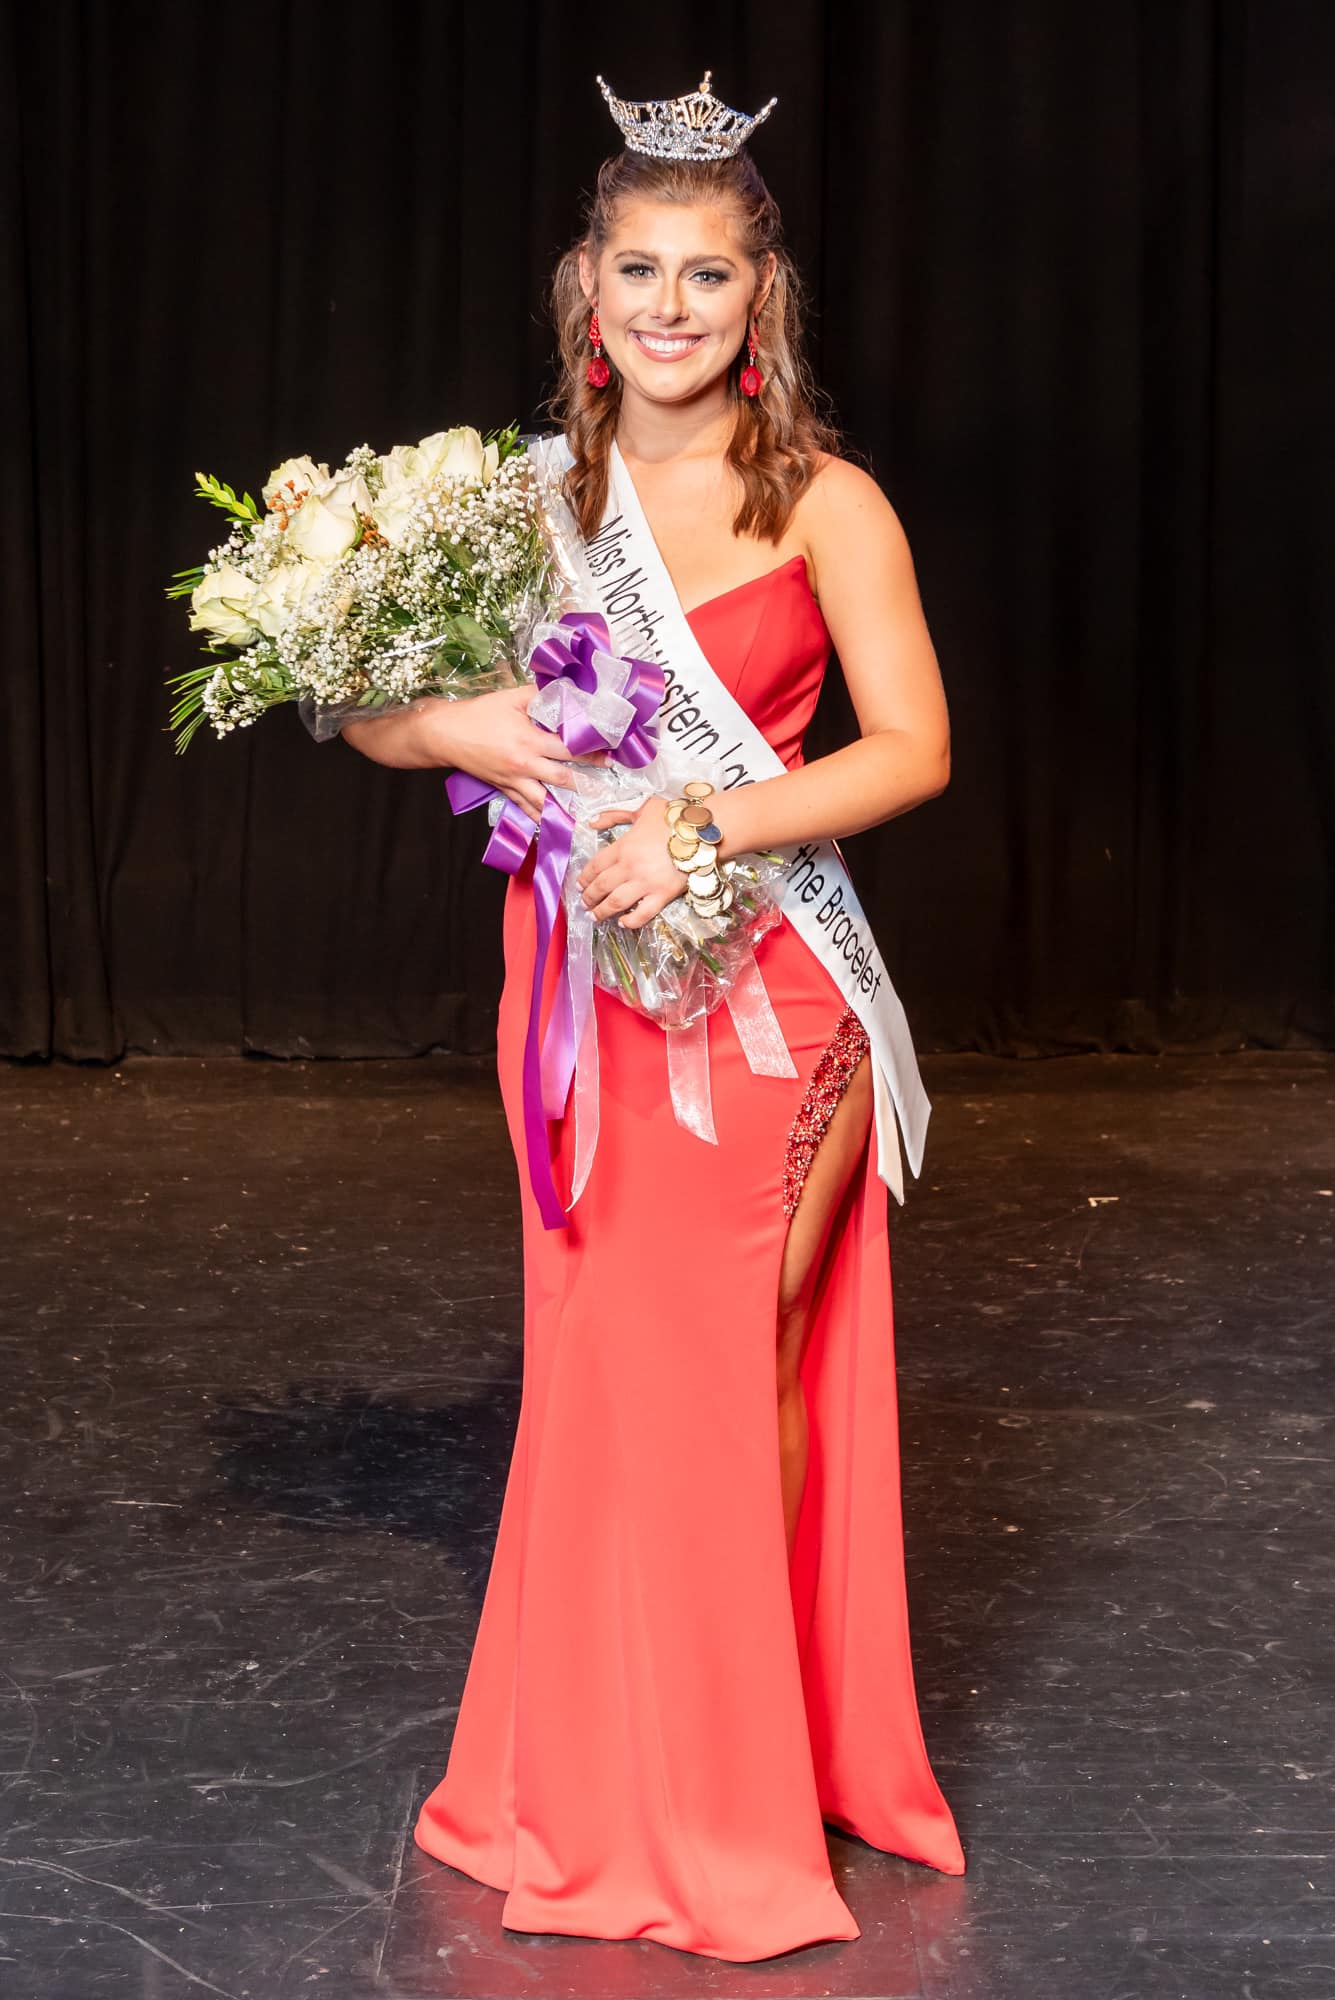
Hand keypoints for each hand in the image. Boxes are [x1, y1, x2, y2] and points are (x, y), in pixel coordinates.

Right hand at [422, 684, 606, 822]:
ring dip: (566, 809)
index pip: (569, 750)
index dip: (593, 754)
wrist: (445, 734)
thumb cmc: (478, 714)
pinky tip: (553, 825)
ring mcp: (513, 782)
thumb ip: (540, 695)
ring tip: (586, 816)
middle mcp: (524, 766)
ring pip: (546, 802)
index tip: (610, 755)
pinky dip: (540, 818)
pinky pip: (525, 808)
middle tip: (606, 787)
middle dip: (588, 784)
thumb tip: (566, 690)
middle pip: (563, 780)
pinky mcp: (504, 790)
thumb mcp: (511, 698)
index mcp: (529, 742)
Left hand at [576, 795, 685, 929]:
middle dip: (589, 897)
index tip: (580, 885)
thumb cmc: (674, 817)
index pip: (595, 866)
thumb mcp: (642, 807)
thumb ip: (614, 814)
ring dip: (602, 912)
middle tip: (585, 904)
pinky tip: (623, 922)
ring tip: (595, 916)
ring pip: (616, 903)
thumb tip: (592, 823)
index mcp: (623, 846)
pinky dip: (630, 921)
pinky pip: (643, 914)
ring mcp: (646, 883)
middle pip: (601, 887)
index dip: (584, 877)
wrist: (703, 831)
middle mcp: (630, 867)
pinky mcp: (663, 895)